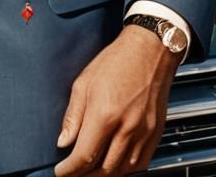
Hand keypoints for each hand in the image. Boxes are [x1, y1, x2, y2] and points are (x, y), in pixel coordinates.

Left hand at [54, 23, 178, 176]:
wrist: (150, 51)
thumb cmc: (116, 61)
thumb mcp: (84, 81)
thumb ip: (73, 115)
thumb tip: (63, 141)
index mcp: (105, 114)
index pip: (84, 156)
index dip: (69, 169)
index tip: (60, 172)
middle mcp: (127, 128)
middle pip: (104, 169)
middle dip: (84, 176)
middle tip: (73, 173)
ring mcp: (144, 133)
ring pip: (122, 171)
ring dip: (104, 175)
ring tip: (90, 172)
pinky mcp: (155, 134)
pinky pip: (140, 164)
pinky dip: (125, 170)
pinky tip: (113, 165)